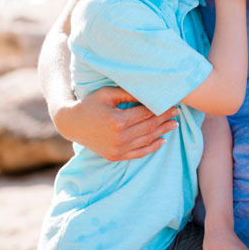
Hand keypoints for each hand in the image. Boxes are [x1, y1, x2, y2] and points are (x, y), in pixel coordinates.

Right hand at [52, 86, 178, 160]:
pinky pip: (139, 153)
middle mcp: (119, 137)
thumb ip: (128, 93)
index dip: (160, 108)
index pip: (145, 114)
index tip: (171, 103)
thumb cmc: (89, 104)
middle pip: (149, 127)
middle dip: (164, 119)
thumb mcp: (107, 94)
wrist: (72, 123)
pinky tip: (162, 141)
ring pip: (146, 140)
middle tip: (176, 112)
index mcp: (118, 121)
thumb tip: (149, 93)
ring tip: (174, 125)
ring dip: (162, 132)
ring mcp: (118, 149)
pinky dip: (152, 147)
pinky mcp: (115, 156)